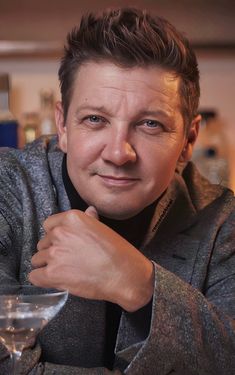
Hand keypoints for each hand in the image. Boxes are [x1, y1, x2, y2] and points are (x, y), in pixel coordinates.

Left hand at [28, 207, 153, 311]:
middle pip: (43, 243)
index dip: (55, 236)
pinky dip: (42, 280)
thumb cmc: (118, 252)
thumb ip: (90, 219)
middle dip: (52, 251)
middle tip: (67, 260)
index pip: (49, 225)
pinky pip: (34, 276)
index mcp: (72, 218)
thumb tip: (89, 211)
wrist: (124, 275)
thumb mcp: (104, 228)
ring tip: (63, 272)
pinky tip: (55, 281)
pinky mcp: (52, 274)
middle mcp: (60, 233)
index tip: (64, 244)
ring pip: (37, 260)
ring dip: (47, 266)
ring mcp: (54, 253)